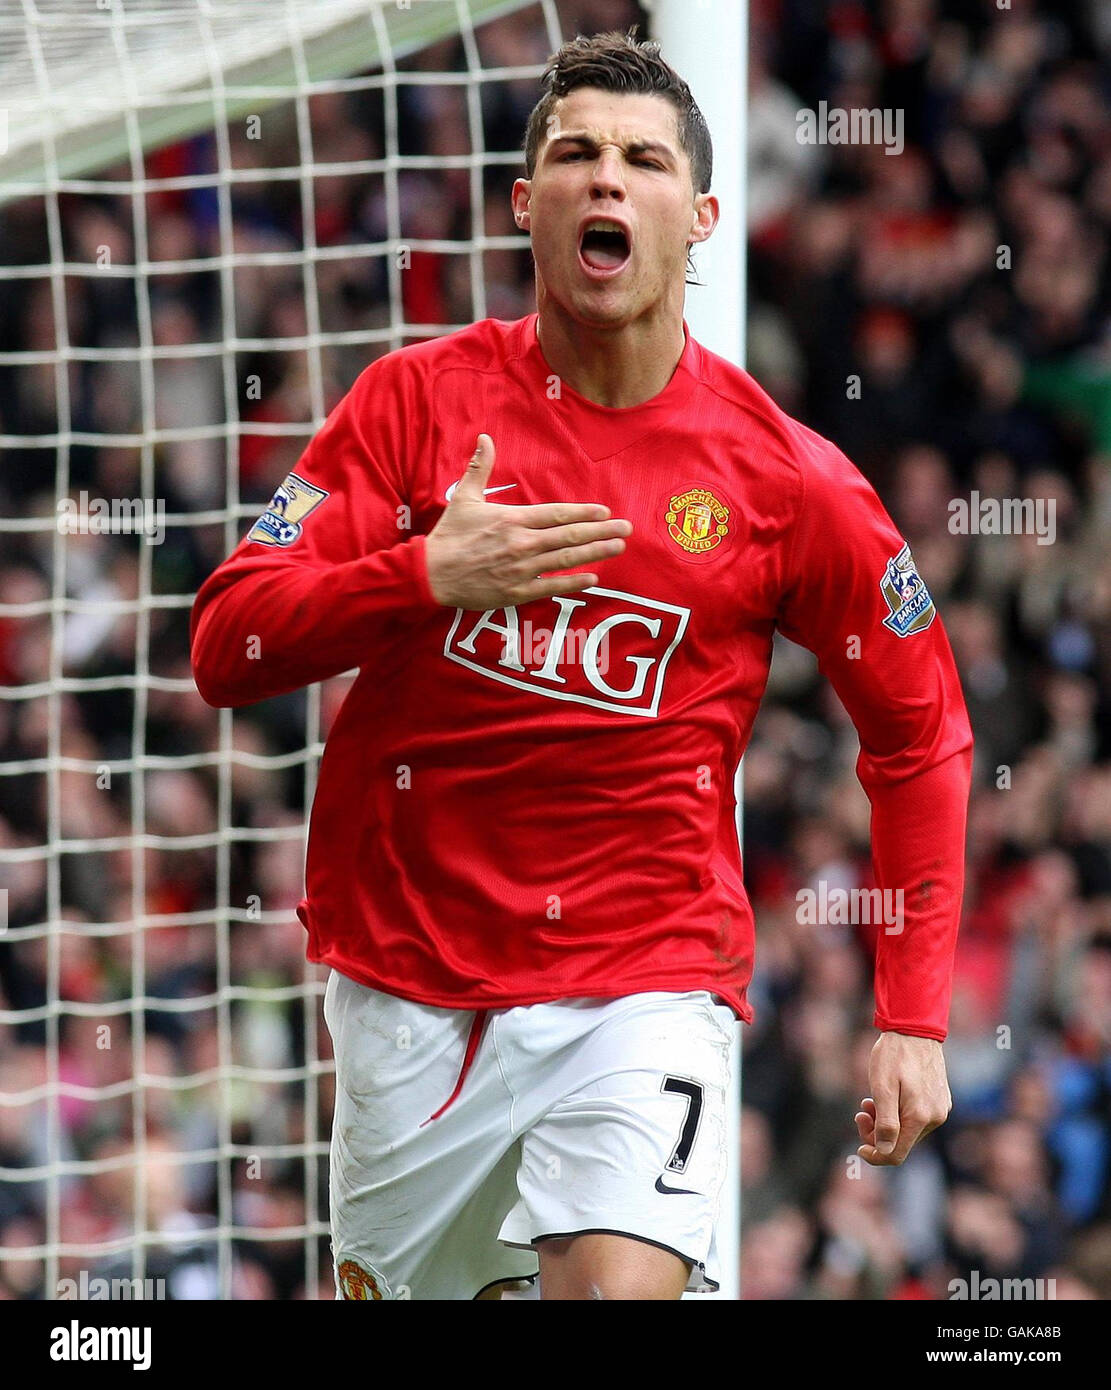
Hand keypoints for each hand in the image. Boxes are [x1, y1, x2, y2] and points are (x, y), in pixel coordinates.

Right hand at [424, 434, 631, 609]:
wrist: (431, 573)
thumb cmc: (450, 536)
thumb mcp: (464, 497)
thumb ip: (480, 468)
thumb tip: (485, 438)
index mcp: (512, 519)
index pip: (556, 514)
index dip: (583, 512)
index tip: (605, 511)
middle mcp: (521, 543)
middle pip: (569, 536)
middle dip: (600, 531)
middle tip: (626, 529)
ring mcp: (521, 569)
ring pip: (565, 560)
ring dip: (595, 553)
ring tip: (617, 548)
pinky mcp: (516, 592)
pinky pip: (550, 586)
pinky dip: (573, 582)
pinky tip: (593, 577)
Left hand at [855, 1032, 951, 1165]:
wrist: (915, 1028)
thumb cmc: (894, 1055)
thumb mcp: (882, 1088)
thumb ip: (886, 1122)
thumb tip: (885, 1152)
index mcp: (920, 1117)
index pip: (896, 1154)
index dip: (875, 1156)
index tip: (859, 1148)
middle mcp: (935, 1118)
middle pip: (901, 1143)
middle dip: (877, 1133)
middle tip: (861, 1111)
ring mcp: (940, 1109)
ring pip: (908, 1130)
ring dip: (886, 1121)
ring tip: (870, 1100)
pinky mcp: (940, 1100)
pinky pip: (916, 1118)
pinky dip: (898, 1113)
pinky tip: (888, 1096)